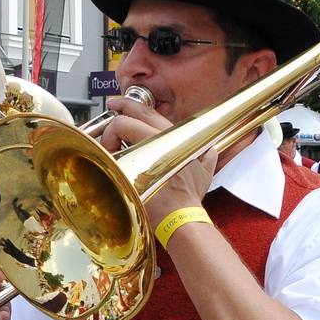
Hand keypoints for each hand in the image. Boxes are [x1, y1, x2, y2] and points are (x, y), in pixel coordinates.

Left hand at [103, 95, 217, 226]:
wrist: (180, 217)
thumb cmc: (189, 198)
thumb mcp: (204, 173)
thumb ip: (207, 158)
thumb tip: (210, 152)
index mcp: (174, 137)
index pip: (149, 111)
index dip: (130, 103)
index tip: (118, 102)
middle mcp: (159, 139)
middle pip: (131, 115)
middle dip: (117, 112)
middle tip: (109, 111)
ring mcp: (145, 150)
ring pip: (119, 127)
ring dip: (110, 137)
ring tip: (109, 149)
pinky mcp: (132, 164)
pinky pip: (114, 150)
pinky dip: (108, 153)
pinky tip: (109, 161)